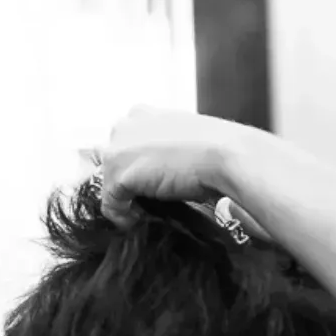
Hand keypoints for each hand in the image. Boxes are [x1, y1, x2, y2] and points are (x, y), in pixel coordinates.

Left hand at [91, 106, 257, 228]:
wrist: (227, 156)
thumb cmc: (219, 148)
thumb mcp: (186, 139)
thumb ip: (166, 148)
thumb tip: (163, 172)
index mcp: (142, 113)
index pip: (123, 140)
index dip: (133, 163)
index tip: (146, 181)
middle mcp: (125, 125)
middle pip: (110, 159)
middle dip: (123, 178)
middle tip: (143, 198)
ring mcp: (118, 149)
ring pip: (108, 181)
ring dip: (122, 198)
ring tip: (141, 212)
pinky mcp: (118, 175)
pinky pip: (110, 204)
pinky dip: (122, 217)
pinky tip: (137, 222)